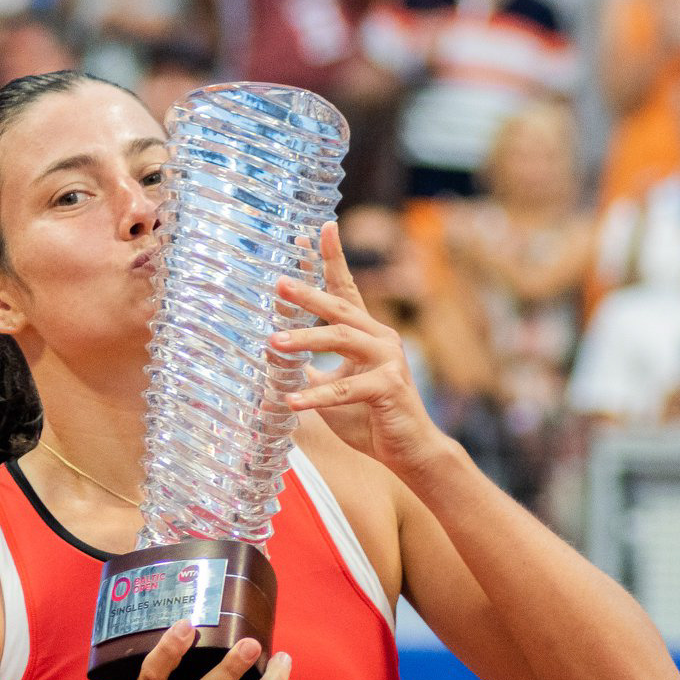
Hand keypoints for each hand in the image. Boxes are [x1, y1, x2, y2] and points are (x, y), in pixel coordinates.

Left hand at [270, 221, 444, 478]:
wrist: (409, 451)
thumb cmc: (369, 418)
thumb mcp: (330, 389)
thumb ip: (307, 370)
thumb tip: (271, 354)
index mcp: (366, 333)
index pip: (346, 289)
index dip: (332, 259)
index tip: (317, 229)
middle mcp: (380, 338)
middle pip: (340, 306)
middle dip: (308, 292)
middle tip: (279, 282)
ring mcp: (388, 360)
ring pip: (342, 339)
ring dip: (305, 339)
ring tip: (273, 343)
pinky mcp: (388, 387)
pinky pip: (346, 387)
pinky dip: (316, 395)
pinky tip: (291, 401)